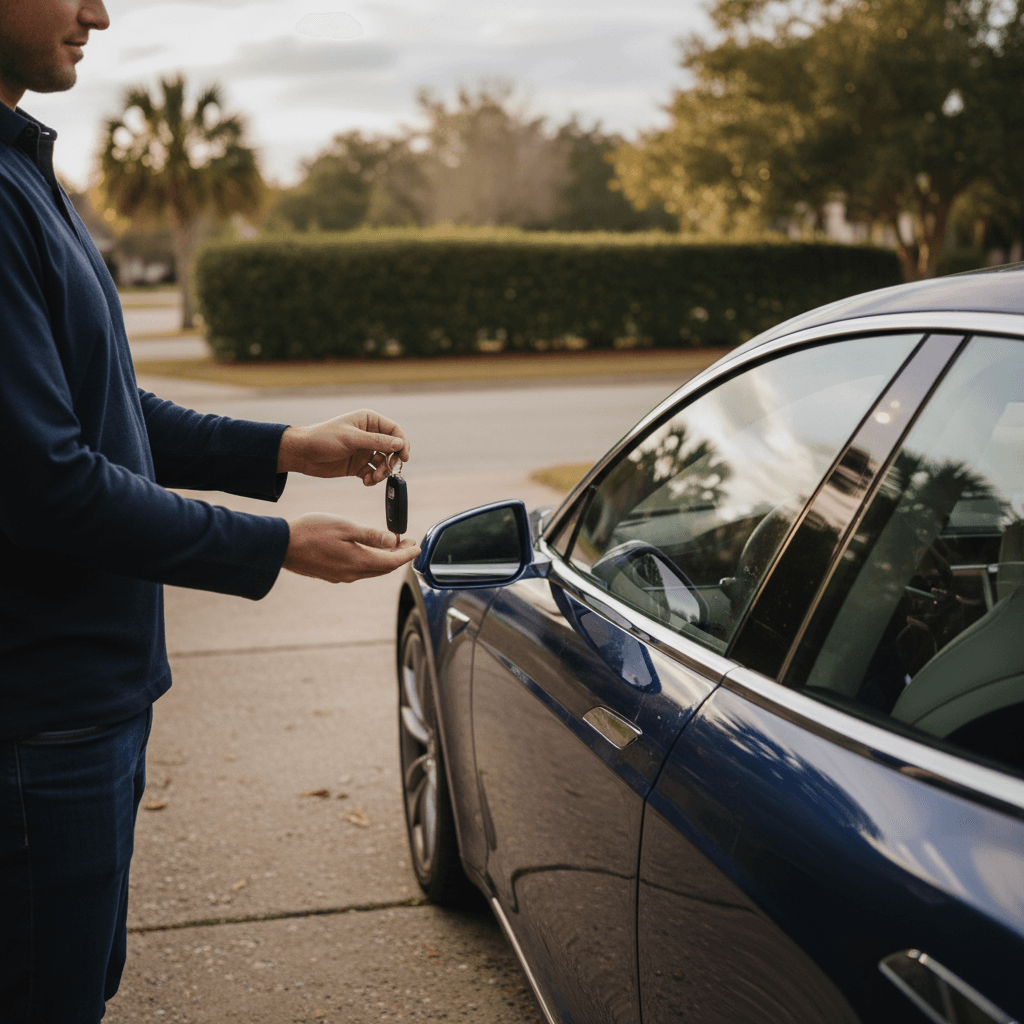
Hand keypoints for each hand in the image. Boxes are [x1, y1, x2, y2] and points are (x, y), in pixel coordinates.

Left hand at [277, 409, 410, 485]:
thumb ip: (377, 441)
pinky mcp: (358, 465)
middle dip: (392, 461)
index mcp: (369, 421)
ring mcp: (364, 451)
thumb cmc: (324, 438)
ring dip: (382, 472)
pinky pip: (373, 473)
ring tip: (373, 478)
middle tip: (387, 471)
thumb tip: (400, 444)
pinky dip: (372, 479)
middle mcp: (369, 435)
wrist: (302, 453)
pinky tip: (365, 481)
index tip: (404, 457)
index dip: (402, 443)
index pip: (395, 430)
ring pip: (384, 463)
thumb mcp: (351, 438)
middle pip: (393, 449)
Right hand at [283, 514, 419, 582]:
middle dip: (399, 556)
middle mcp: (352, 573)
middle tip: (408, 543)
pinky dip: (370, 561)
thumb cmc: (311, 531)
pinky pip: (359, 570)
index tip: (417, 546)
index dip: (407, 554)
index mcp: (358, 561)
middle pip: (384, 568)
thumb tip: (392, 541)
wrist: (282, 545)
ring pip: (372, 570)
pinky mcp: (332, 575)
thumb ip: (370, 535)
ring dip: (385, 559)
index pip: (392, 561)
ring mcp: (341, 576)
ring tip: (392, 544)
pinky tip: (369, 550)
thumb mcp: (344, 527)